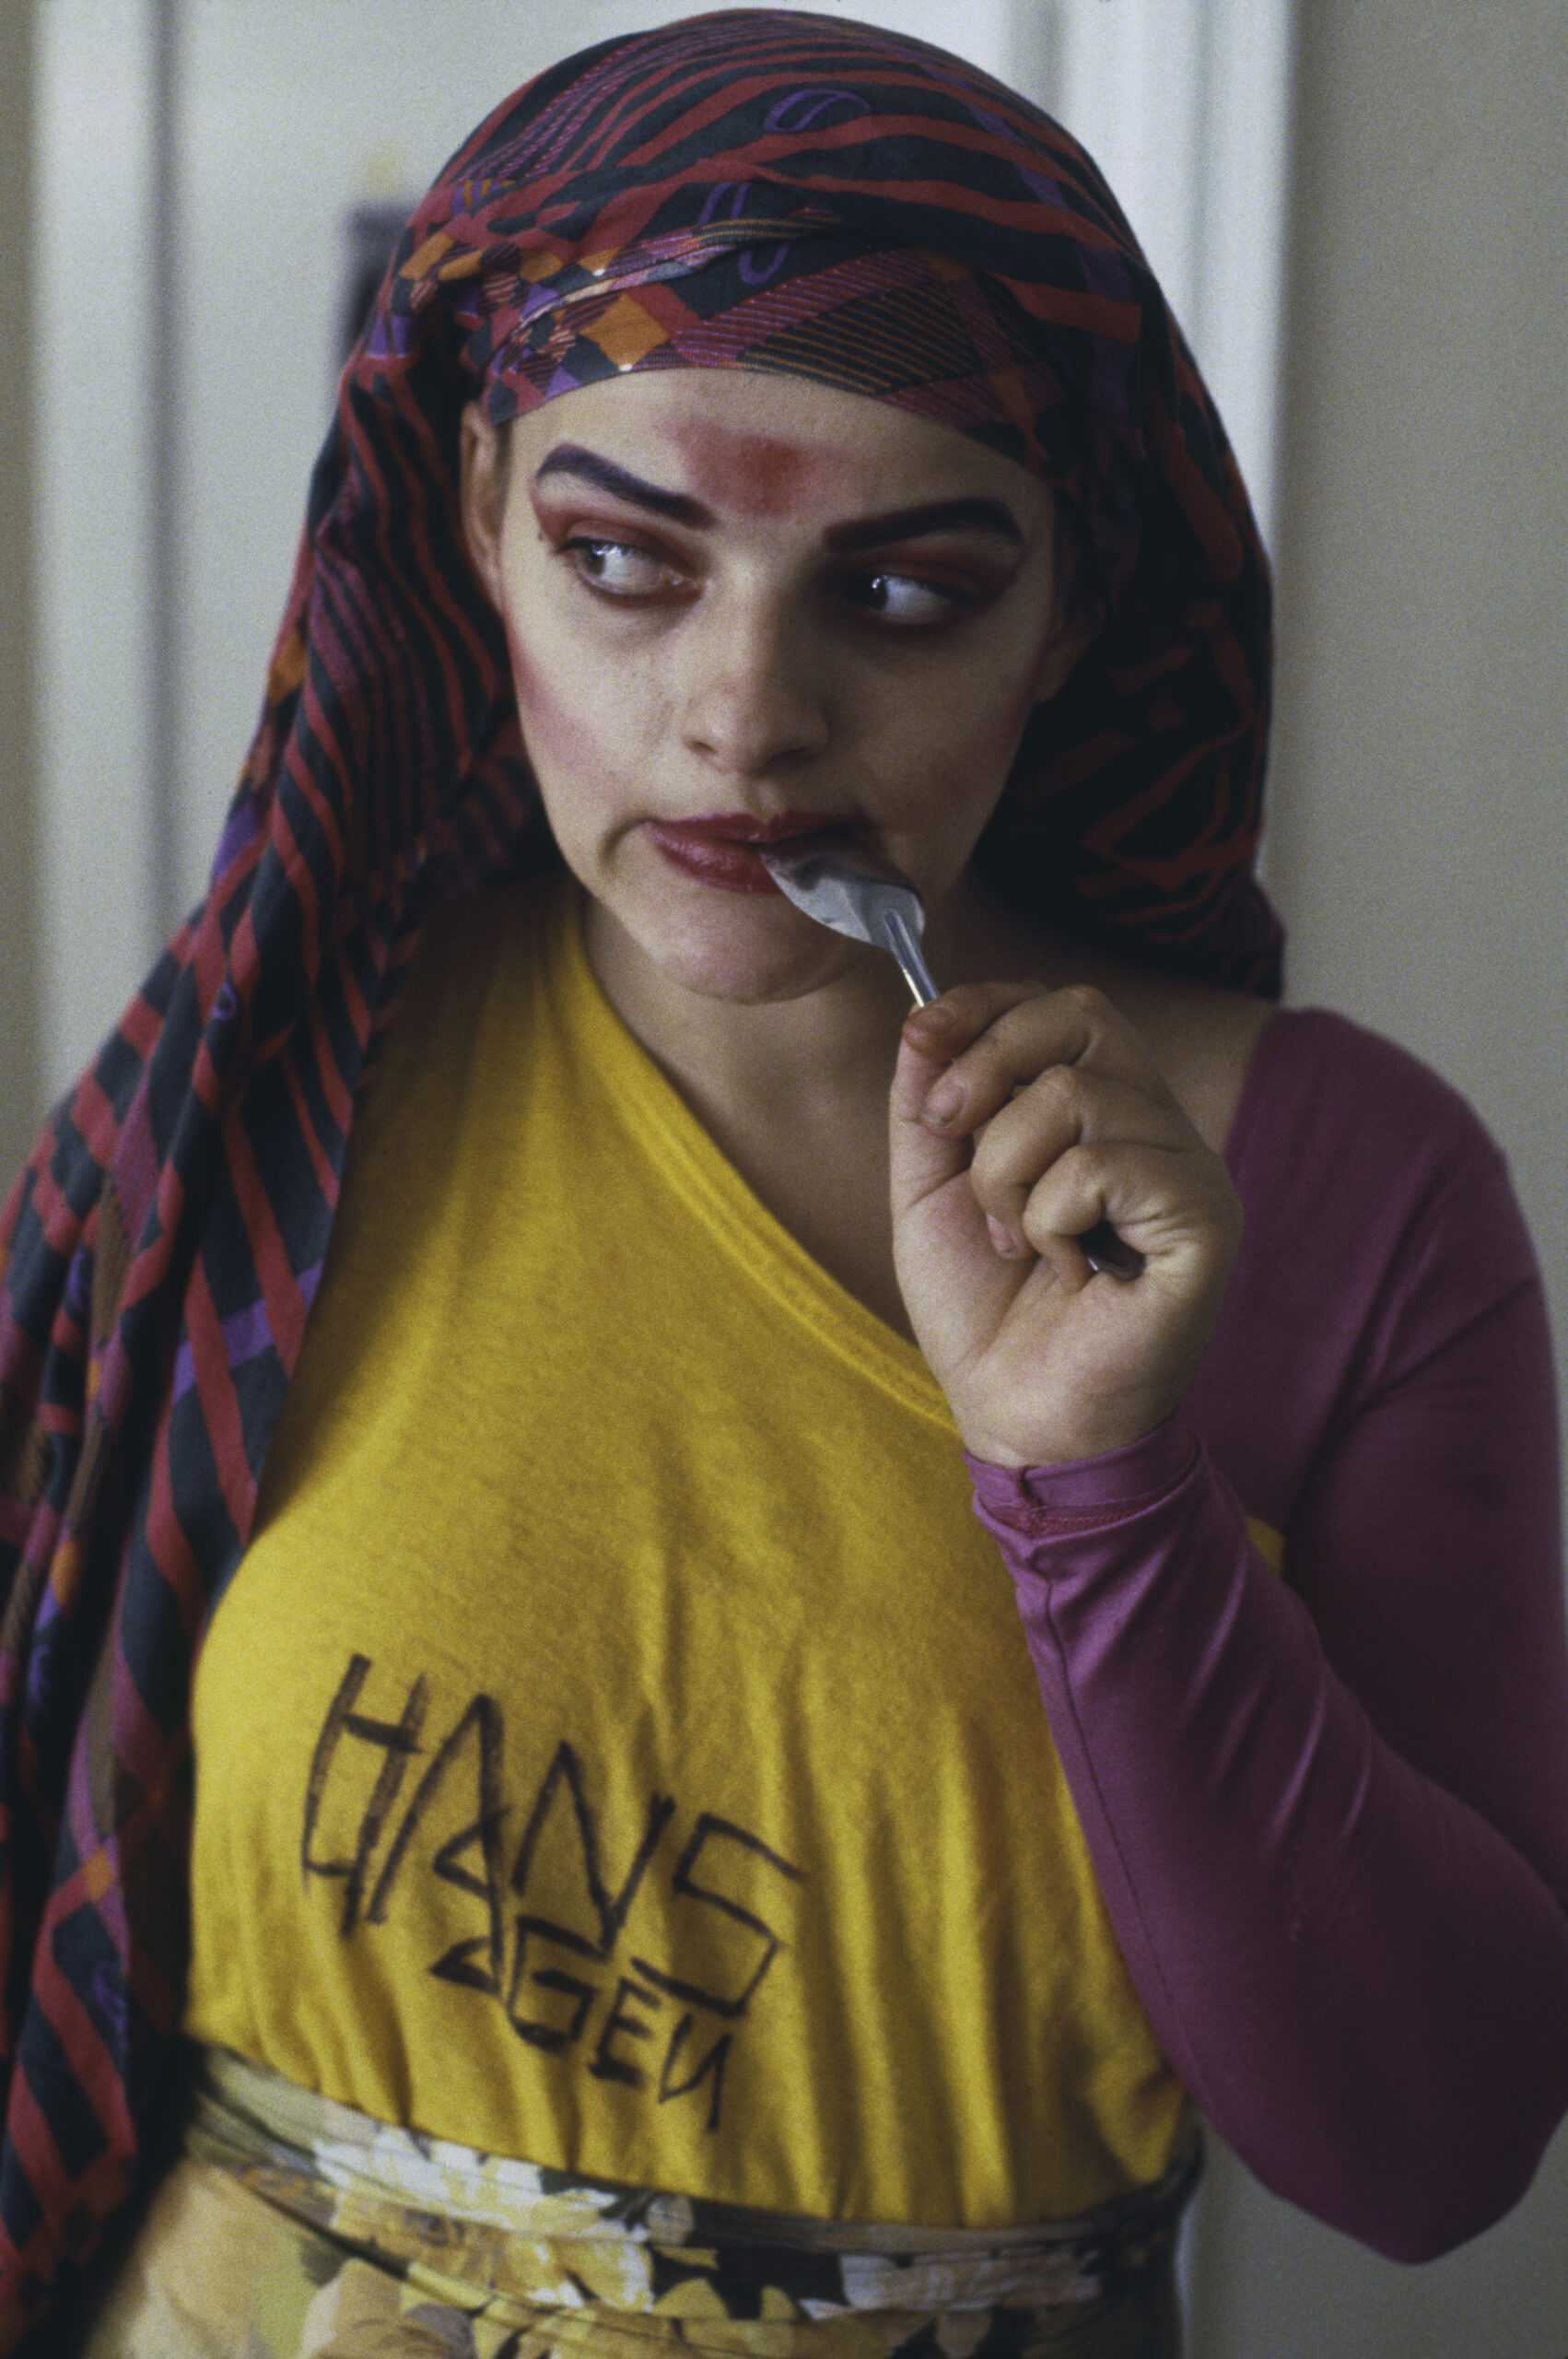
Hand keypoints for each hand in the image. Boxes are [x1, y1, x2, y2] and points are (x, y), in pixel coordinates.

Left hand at [888, 983, 1241, 1467]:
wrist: (1019, 1420)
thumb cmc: (985, 1315)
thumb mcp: (930, 1192)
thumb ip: (928, 1104)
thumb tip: (921, 1016)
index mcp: (1103, 1114)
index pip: (1062, 1006)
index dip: (987, 1005)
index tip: (926, 1038)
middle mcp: (1156, 1128)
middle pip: (1082, 1013)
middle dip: (989, 1063)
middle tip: (953, 1135)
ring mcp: (1188, 1169)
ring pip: (1075, 1092)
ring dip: (1005, 1171)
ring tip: (1018, 1242)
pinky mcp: (1206, 1218)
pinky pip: (1102, 1163)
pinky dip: (1050, 1217)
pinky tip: (1067, 1270)